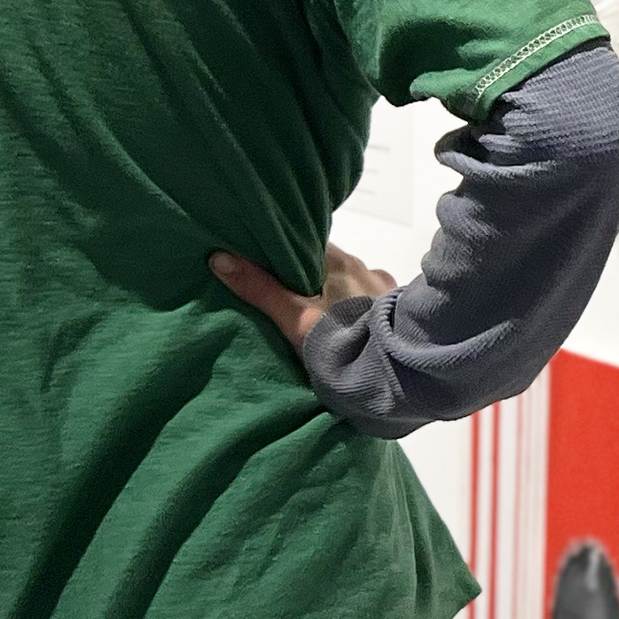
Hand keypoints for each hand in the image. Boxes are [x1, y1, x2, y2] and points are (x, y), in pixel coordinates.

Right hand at [211, 242, 395, 348]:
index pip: (309, 246)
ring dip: (336, 295)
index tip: (268, 261)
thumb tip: (219, 257)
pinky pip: (370, 303)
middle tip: (288, 293)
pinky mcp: (398, 313)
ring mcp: (386, 290)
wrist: (396, 373)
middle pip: (330, 266)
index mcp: (341, 262)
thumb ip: (260, 290)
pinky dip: (356, 310)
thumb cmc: (342, 342)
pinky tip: (349, 326)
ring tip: (319, 314)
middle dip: (311, 277)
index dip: (286, 252)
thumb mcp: (295, 319)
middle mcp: (367, 268)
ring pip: (352, 285)